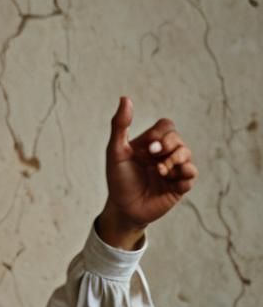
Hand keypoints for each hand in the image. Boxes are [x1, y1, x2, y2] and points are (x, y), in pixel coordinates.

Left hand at [97, 97, 197, 249]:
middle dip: (169, 146)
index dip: (162, 134)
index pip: (167, 126)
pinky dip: (183, 175)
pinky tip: (170, 181)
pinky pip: (191, 175)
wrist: (123, 209)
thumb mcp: (115, 152)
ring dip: (176, 161)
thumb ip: (120, 126)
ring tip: (160, 172)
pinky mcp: (179, 186)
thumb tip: (125, 98)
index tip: (149, 147)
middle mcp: (164, 154)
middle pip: (178, 139)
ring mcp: (173, 170)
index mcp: (150, 144)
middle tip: (155, 157)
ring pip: (188, 155)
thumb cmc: (118, 180)